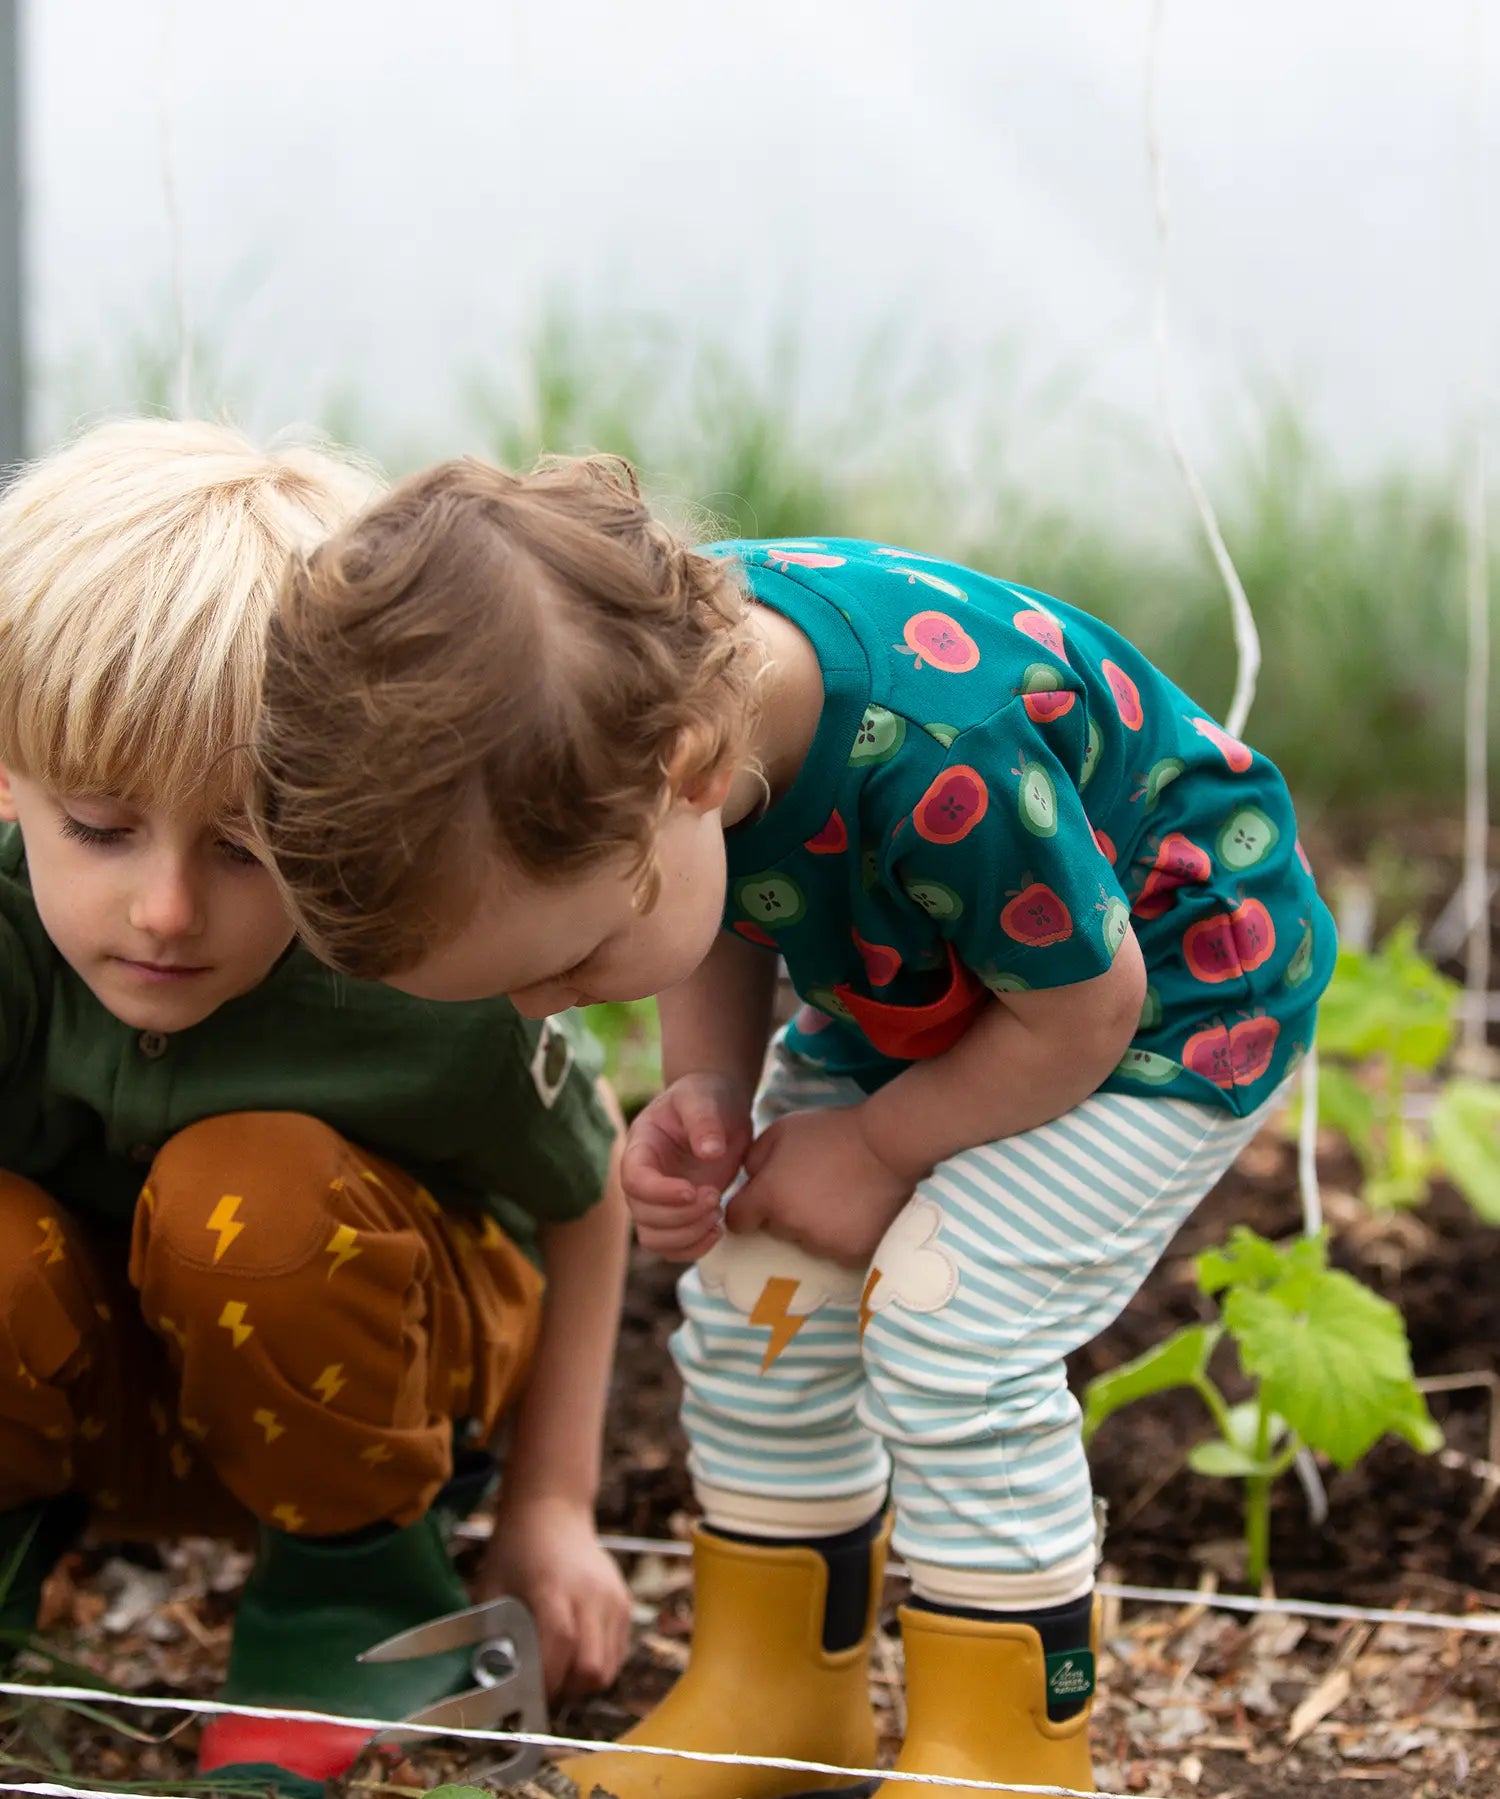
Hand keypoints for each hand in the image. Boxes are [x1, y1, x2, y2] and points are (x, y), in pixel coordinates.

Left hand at [479, 1493, 631, 1697]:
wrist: (553, 1512)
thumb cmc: (515, 1552)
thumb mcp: (490, 1588)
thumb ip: (490, 1636)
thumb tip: (492, 1685)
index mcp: (552, 1587)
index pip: (559, 1644)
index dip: (543, 1680)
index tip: (523, 1695)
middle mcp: (591, 1594)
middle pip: (591, 1667)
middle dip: (564, 1689)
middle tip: (541, 1684)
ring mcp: (613, 1599)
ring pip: (608, 1669)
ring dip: (580, 1682)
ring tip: (558, 1666)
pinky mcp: (625, 1603)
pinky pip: (617, 1654)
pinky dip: (597, 1664)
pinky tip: (575, 1649)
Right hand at [621, 1073, 752, 1259]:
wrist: (718, 1108)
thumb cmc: (705, 1097)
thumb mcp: (703, 1098)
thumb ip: (704, 1120)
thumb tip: (709, 1152)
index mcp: (641, 1147)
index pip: (633, 1180)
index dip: (660, 1193)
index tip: (693, 1190)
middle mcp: (644, 1178)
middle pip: (643, 1216)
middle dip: (681, 1215)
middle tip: (714, 1197)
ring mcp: (659, 1200)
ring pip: (655, 1238)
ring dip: (687, 1235)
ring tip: (717, 1213)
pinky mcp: (679, 1215)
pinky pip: (674, 1248)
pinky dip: (694, 1247)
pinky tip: (718, 1229)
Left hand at [726, 1105, 916, 1267]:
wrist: (887, 1146)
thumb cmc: (833, 1132)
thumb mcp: (783, 1130)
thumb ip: (754, 1157)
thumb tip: (749, 1179)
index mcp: (770, 1197)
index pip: (737, 1221)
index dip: (747, 1210)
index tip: (760, 1202)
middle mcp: (791, 1227)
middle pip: (775, 1230)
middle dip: (785, 1213)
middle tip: (810, 1189)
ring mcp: (823, 1244)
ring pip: (807, 1241)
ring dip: (815, 1226)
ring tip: (837, 1199)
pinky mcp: (851, 1254)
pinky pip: (837, 1250)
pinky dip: (842, 1236)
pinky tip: (856, 1212)